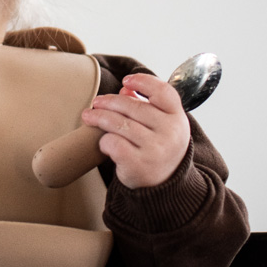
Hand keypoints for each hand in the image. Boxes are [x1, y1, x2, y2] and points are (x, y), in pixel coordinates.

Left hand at [80, 72, 190, 188]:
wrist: (165, 186)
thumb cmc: (159, 148)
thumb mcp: (161, 125)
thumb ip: (146, 104)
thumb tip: (125, 87)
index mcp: (178, 118)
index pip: (163, 92)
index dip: (143, 81)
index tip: (126, 80)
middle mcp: (170, 132)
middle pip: (133, 107)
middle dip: (110, 102)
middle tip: (96, 102)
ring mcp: (155, 149)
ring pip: (119, 124)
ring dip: (99, 118)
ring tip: (89, 116)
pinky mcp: (139, 164)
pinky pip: (113, 143)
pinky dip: (104, 141)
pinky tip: (104, 142)